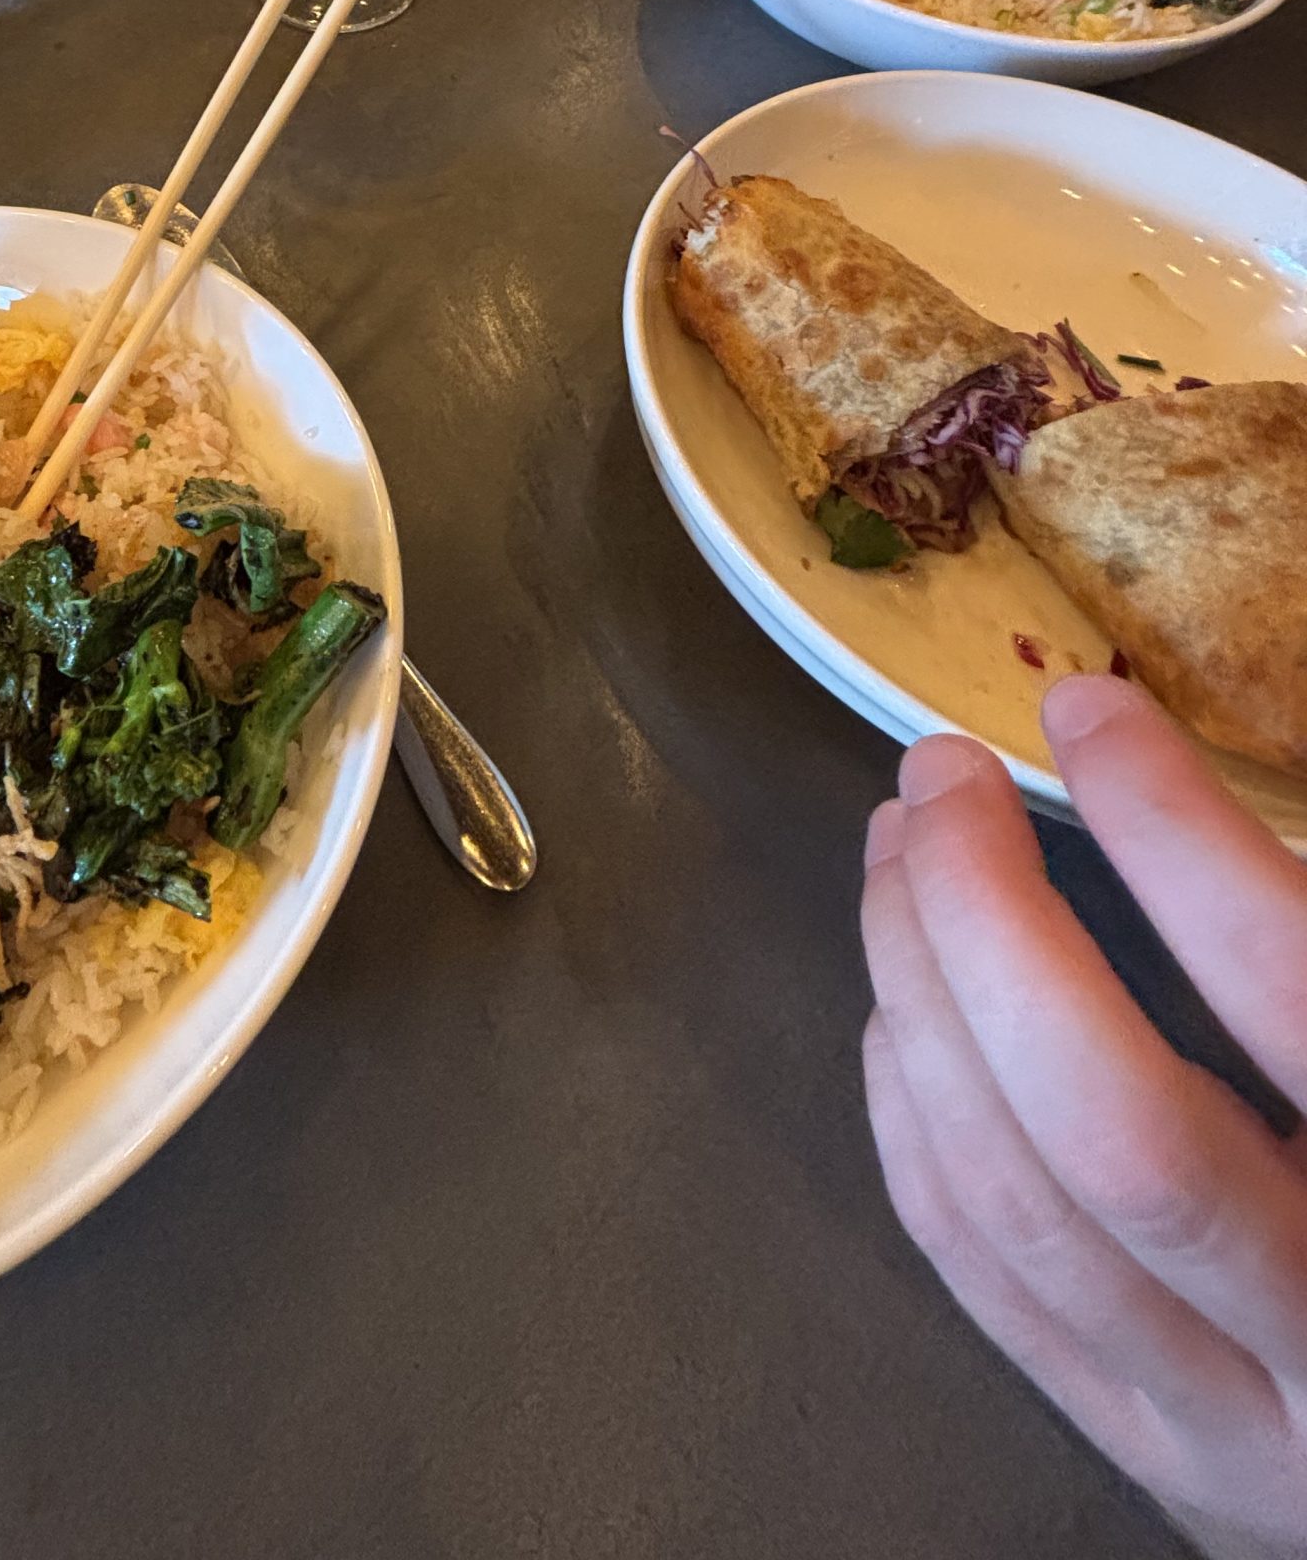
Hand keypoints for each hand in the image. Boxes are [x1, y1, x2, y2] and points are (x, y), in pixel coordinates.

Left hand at [862, 675, 1306, 1554]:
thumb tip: (1147, 741)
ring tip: (899, 847)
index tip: (1084, 713)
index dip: (1176, 838)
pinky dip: (917, 1119)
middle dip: (989, 921)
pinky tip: (905, 1003)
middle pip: (1113, 1129)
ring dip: (922, 993)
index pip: (1292, 1002)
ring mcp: (1234, 1427)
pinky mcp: (1146, 1454)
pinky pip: (982, 1272)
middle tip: (938, 773)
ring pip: (1015, 1200)